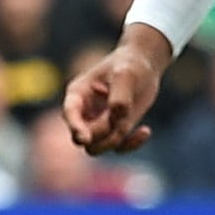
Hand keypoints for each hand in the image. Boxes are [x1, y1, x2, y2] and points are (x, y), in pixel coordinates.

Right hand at [64, 30, 172, 154]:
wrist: (144, 68)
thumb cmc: (130, 65)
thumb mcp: (126, 75)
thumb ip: (119, 96)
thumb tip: (117, 117)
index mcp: (77, 94)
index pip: (69, 113)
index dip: (74, 126)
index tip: (84, 137)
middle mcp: (83, 113)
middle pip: (82, 137)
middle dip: (102, 132)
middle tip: (121, 118)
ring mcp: (97, 125)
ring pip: (97, 147)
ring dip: (115, 139)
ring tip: (132, 120)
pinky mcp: (114, 131)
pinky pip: (117, 148)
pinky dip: (131, 144)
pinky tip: (145, 130)